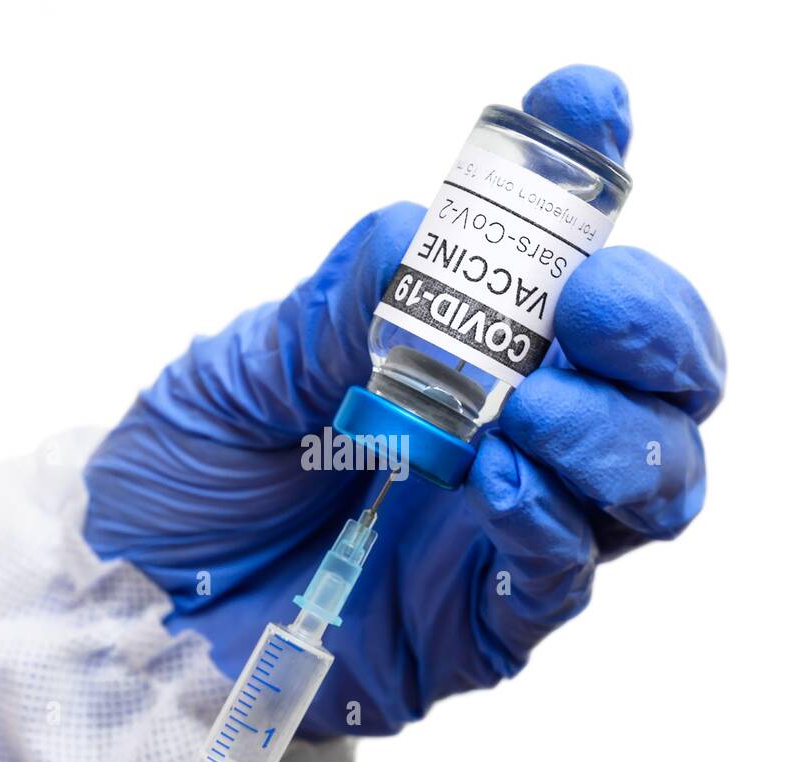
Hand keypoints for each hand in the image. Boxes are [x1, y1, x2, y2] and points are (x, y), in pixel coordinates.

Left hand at [85, 65, 725, 736]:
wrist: (132, 616)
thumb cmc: (186, 486)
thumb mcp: (239, 372)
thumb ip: (341, 308)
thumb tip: (425, 241)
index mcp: (457, 355)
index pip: (561, 264)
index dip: (588, 178)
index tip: (589, 106)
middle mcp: (511, 433)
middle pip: (662, 378)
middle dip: (654, 325)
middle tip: (588, 306)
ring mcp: (510, 528)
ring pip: (654, 477)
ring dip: (614, 429)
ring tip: (528, 409)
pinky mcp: (487, 622)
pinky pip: (567, 573)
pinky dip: (553, 518)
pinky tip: (499, 478)